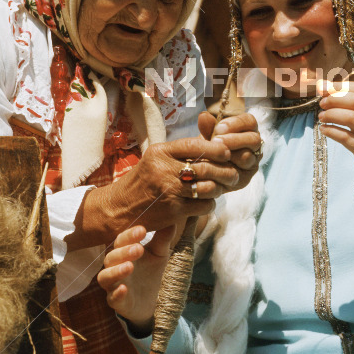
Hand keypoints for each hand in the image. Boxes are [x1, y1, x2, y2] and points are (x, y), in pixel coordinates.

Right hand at [66, 135, 237, 250]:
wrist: (120, 207)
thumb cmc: (144, 179)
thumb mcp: (157, 158)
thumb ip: (182, 151)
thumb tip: (216, 143)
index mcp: (161, 152)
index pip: (195, 145)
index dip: (216, 148)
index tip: (227, 152)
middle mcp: (164, 169)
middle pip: (205, 168)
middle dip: (225, 171)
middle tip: (233, 174)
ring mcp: (168, 191)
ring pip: (208, 187)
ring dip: (219, 188)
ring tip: (221, 187)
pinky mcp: (173, 211)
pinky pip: (203, 205)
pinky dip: (210, 204)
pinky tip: (207, 201)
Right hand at [97, 225, 172, 334]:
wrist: (154, 300)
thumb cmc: (152, 270)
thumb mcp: (160, 254)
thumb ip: (163, 239)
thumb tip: (171, 221)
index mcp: (124, 251)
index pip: (121, 240)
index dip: (130, 235)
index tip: (142, 230)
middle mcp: (115, 267)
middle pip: (111, 257)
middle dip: (123, 252)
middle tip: (139, 249)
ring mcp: (114, 285)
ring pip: (105, 277)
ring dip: (115, 271)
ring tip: (129, 266)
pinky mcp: (117, 302)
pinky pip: (112, 298)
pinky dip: (116, 293)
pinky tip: (124, 289)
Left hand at [198, 111, 261, 190]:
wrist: (207, 167)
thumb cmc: (212, 146)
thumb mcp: (209, 135)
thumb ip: (208, 126)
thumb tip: (203, 116)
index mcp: (248, 130)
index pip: (250, 122)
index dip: (236, 123)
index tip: (218, 127)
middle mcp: (254, 146)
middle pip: (254, 140)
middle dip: (234, 139)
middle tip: (216, 140)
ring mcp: (252, 162)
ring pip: (248, 157)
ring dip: (231, 154)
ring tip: (214, 153)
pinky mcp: (245, 178)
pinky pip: (240, 174)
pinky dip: (227, 169)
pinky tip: (215, 166)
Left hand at [316, 80, 353, 197]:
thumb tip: (324, 87)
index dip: (343, 86)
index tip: (325, 89)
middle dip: (336, 99)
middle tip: (322, 103)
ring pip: (352, 118)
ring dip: (332, 115)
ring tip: (322, 117)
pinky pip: (346, 138)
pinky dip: (332, 131)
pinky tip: (324, 129)